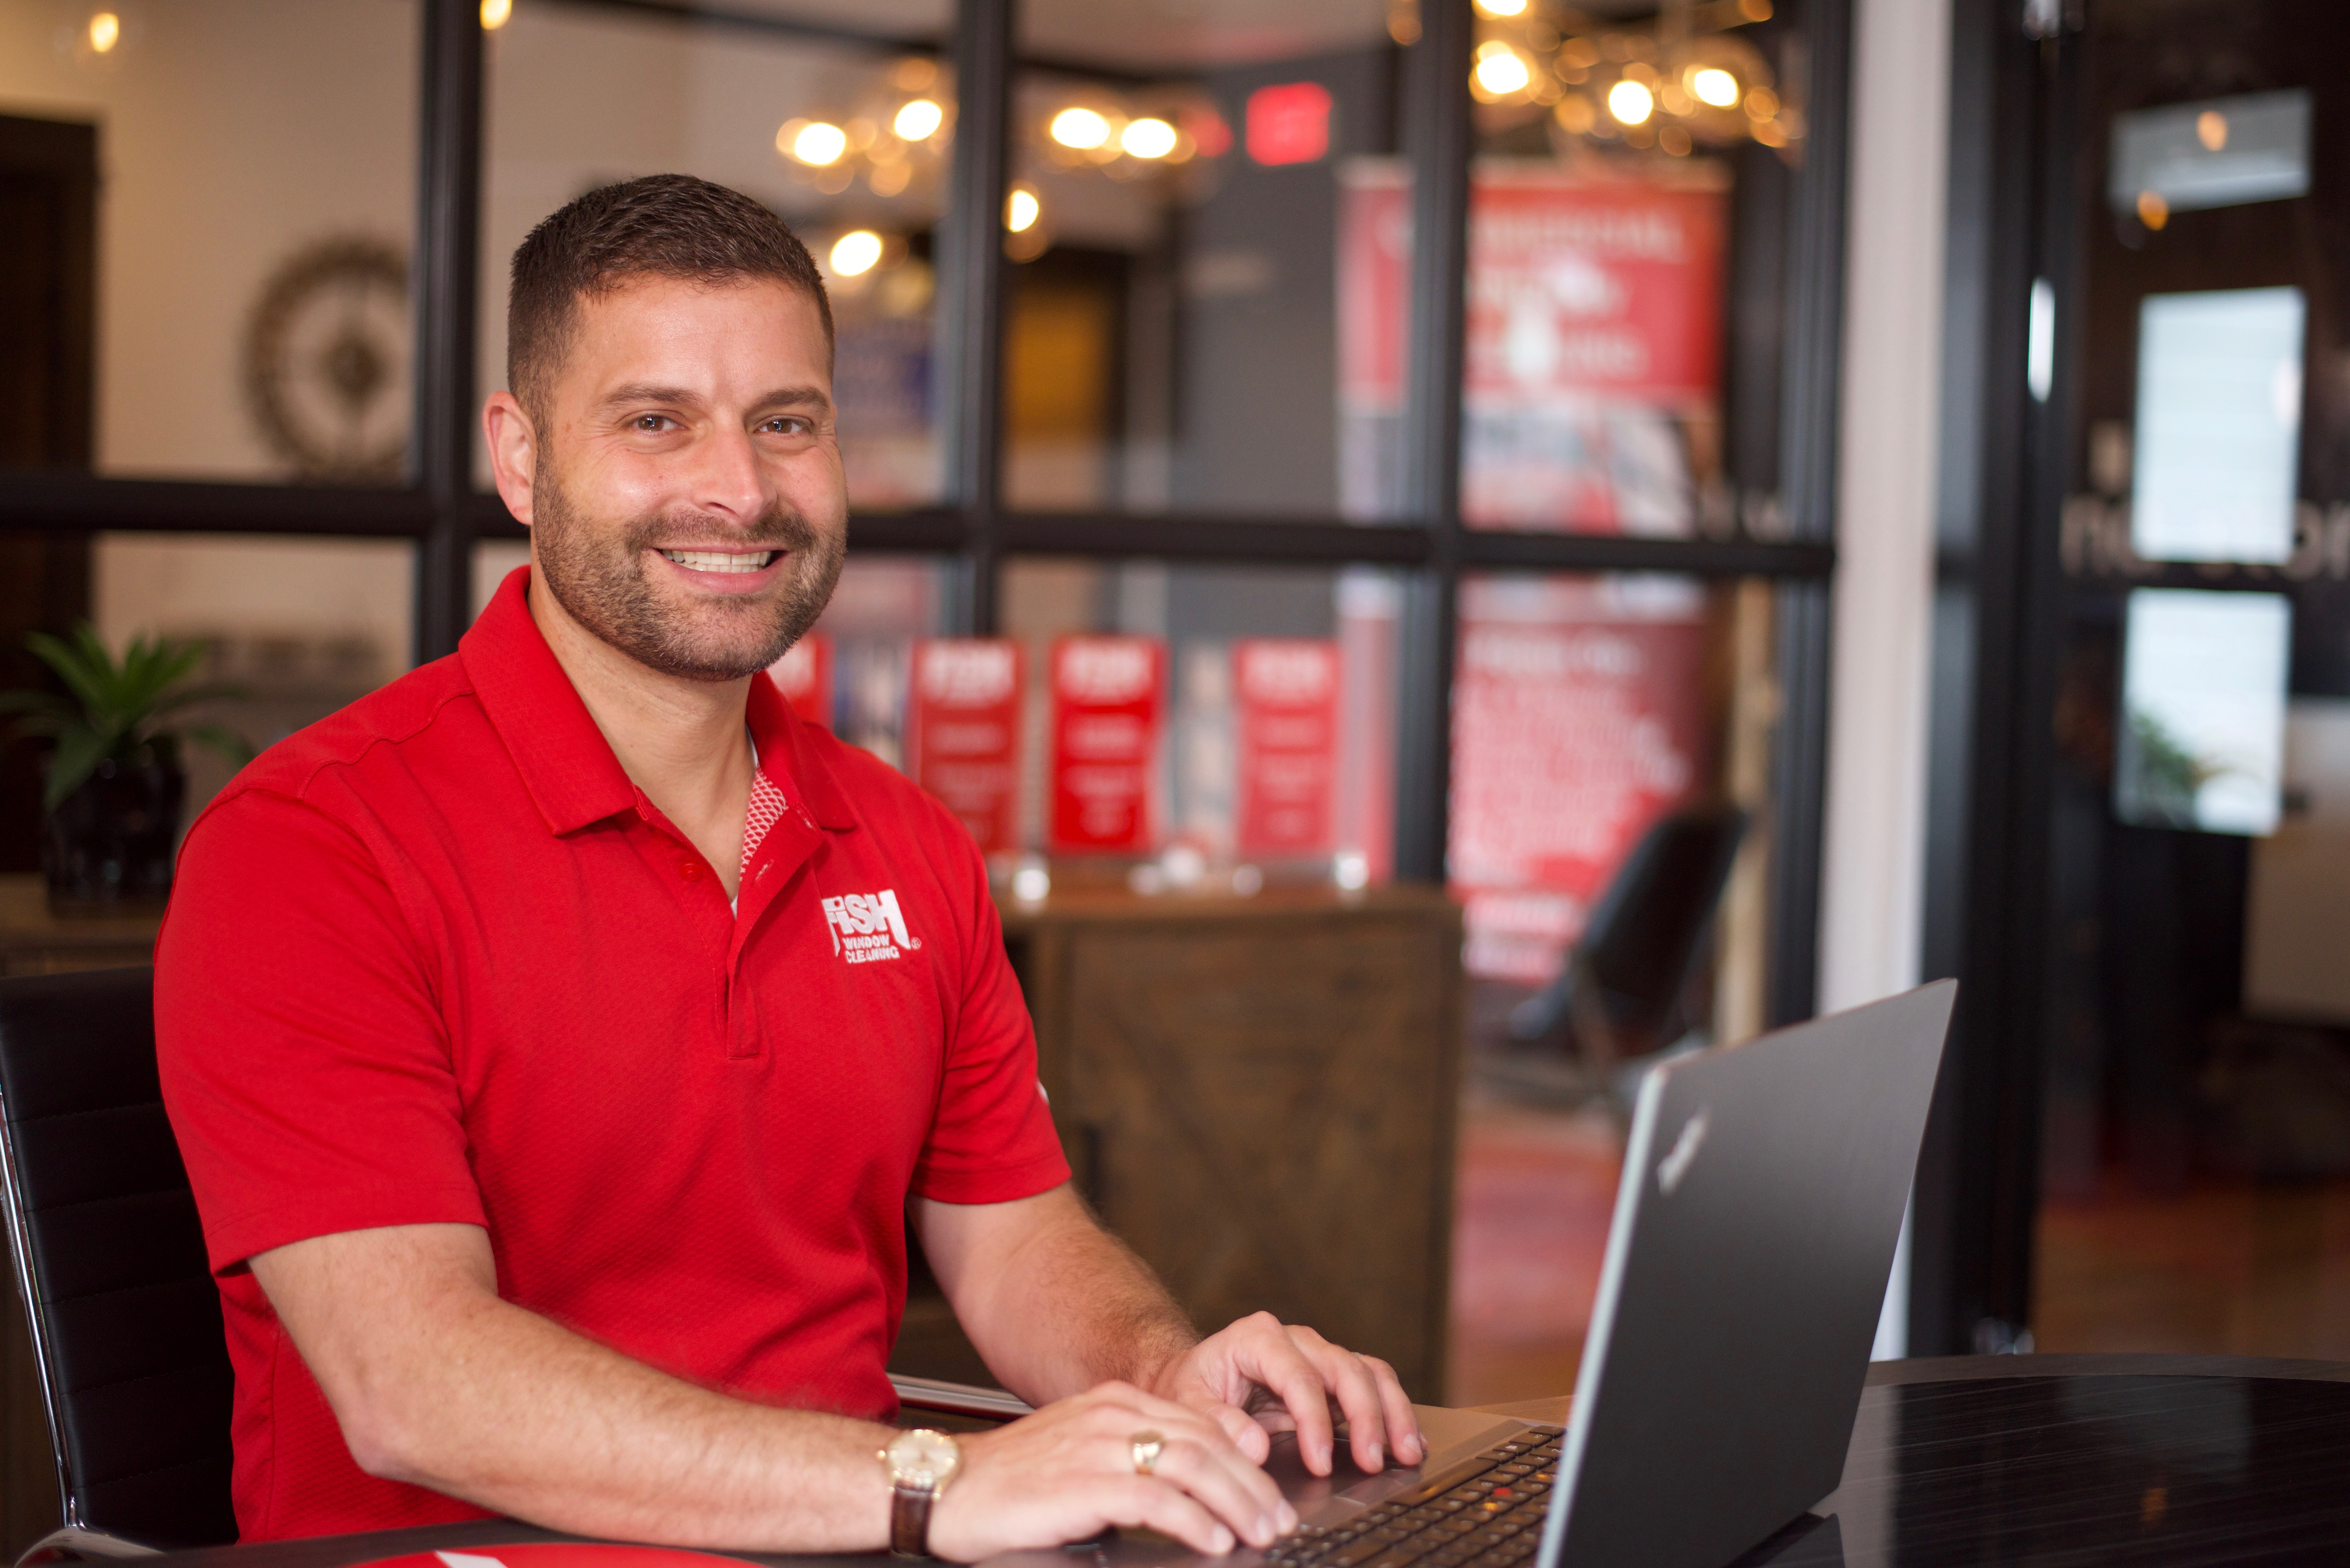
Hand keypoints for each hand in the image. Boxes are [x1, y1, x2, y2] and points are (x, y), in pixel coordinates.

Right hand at [926, 1379, 1297, 1562]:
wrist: (946, 1485)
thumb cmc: (1010, 1482)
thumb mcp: (1079, 1455)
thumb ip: (1127, 1458)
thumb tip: (1181, 1490)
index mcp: (1113, 1404)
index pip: (1198, 1424)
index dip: (1241, 1459)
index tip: (1266, 1490)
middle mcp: (1111, 1416)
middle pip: (1205, 1442)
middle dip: (1250, 1483)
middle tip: (1277, 1517)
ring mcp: (1098, 1446)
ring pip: (1191, 1464)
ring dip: (1235, 1502)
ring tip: (1259, 1531)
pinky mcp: (1084, 1483)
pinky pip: (1155, 1497)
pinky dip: (1193, 1520)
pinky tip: (1213, 1539)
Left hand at [1147, 1312, 1424, 1477]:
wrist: (1194, 1377)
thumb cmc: (1192, 1389)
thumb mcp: (1188, 1404)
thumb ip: (1217, 1422)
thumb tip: (1255, 1445)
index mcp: (1257, 1339)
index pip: (1298, 1377)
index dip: (1315, 1421)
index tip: (1321, 1462)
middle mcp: (1295, 1339)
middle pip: (1343, 1369)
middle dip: (1365, 1416)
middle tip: (1372, 1460)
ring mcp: (1318, 1353)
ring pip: (1368, 1371)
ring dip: (1391, 1411)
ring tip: (1406, 1452)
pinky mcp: (1333, 1373)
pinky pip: (1372, 1383)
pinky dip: (1393, 1409)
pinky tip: (1406, 1440)